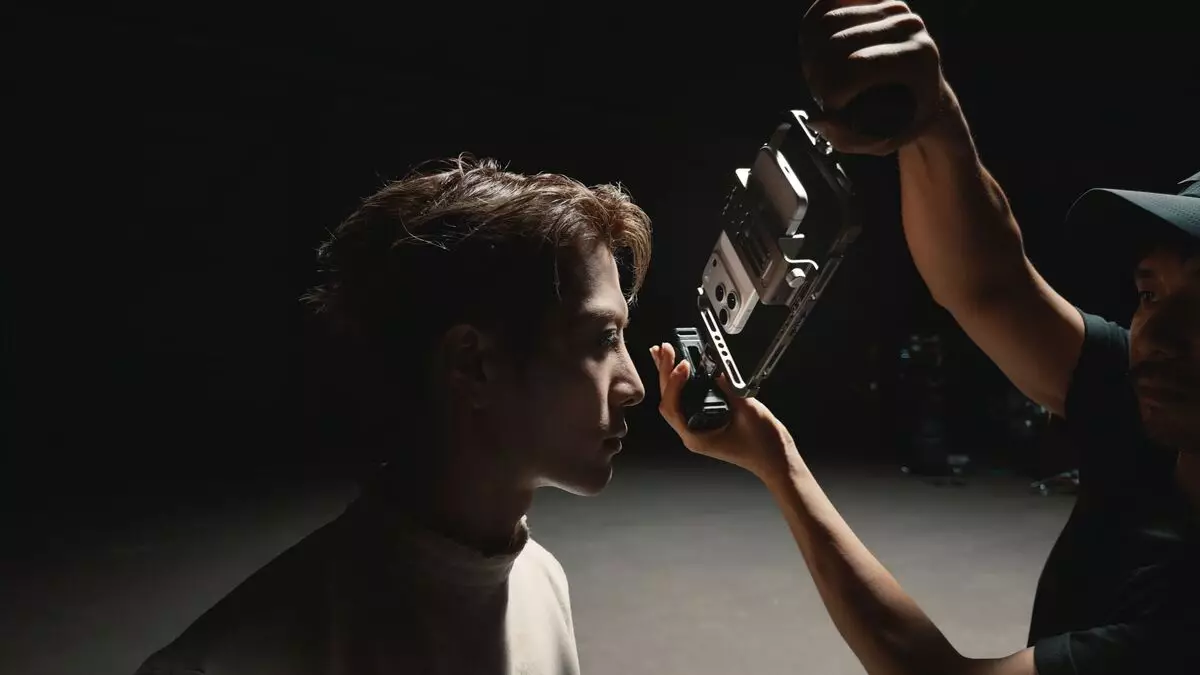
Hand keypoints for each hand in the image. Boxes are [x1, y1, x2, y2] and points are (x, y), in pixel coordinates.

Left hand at [650, 342, 801, 481]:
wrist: (776, 461)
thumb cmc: (764, 446)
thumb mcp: (748, 412)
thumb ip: (730, 390)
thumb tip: (717, 371)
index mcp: (696, 437)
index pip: (672, 408)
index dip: (674, 384)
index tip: (683, 365)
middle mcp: (692, 434)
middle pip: (669, 400)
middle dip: (665, 373)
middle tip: (665, 349)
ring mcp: (697, 428)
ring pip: (675, 399)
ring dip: (668, 376)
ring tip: (662, 354)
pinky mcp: (705, 421)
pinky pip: (687, 400)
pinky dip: (681, 383)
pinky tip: (679, 368)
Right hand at [800, 0, 947, 154]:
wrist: (926, 94)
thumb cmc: (902, 120)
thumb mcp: (878, 141)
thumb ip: (845, 136)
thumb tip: (817, 118)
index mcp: (916, 58)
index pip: (853, 66)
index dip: (829, 92)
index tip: (833, 110)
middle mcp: (909, 27)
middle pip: (835, 43)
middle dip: (817, 74)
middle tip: (823, 93)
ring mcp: (895, 8)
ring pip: (826, 22)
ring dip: (812, 55)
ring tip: (822, 75)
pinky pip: (827, 4)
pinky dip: (812, 28)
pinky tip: (817, 50)